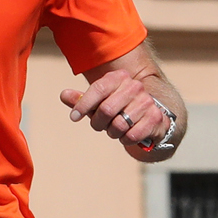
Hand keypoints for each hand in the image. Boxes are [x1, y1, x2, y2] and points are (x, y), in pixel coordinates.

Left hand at [61, 69, 177, 156]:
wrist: (149, 120)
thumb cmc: (118, 109)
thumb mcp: (98, 103)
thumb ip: (81, 100)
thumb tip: (63, 95)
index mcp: (119, 77)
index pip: (98, 89)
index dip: (83, 105)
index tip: (74, 117)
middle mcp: (135, 86)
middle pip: (106, 109)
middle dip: (97, 123)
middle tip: (99, 126)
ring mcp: (146, 102)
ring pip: (118, 125)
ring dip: (112, 132)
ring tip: (115, 129)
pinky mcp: (154, 118)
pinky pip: (131, 135)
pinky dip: (125, 139)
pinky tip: (127, 134)